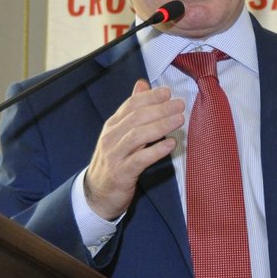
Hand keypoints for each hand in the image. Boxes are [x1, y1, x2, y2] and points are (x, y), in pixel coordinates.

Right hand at [82, 79, 184, 219]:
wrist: (97, 193)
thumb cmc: (115, 161)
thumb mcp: (121, 134)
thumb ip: (132, 110)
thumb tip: (142, 84)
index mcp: (112, 126)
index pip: (130, 105)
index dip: (149, 97)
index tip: (168, 92)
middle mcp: (111, 138)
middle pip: (136, 118)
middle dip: (159, 109)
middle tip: (179, 104)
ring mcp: (114, 155)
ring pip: (137, 136)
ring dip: (160, 126)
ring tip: (179, 120)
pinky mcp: (121, 173)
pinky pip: (140, 159)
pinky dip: (156, 150)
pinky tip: (171, 144)